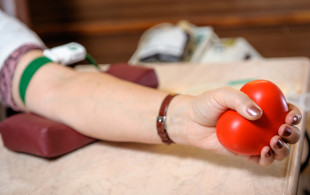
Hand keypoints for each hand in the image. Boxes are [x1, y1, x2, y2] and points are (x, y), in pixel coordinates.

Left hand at [168, 87, 301, 165]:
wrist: (189, 122)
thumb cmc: (205, 105)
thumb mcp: (221, 95)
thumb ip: (239, 100)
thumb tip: (258, 114)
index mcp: (260, 107)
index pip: (284, 110)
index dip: (294, 114)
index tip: (290, 116)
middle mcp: (260, 124)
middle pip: (286, 131)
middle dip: (293, 134)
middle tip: (282, 130)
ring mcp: (254, 139)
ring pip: (278, 147)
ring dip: (283, 149)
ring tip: (273, 142)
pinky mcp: (245, 153)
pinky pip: (261, 159)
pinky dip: (268, 159)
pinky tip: (264, 153)